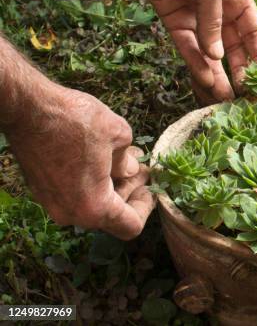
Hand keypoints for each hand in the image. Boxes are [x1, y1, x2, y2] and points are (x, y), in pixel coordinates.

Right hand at [6, 85, 154, 239]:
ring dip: (113, 184)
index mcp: (94, 207)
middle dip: (131, 190)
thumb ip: (128, 161)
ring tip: (125, 156)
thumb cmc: (74, 120)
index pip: (130, 226)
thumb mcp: (117, 135)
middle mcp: (71, 213)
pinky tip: (101, 155)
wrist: (28, 108)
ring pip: (94, 204)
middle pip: (112, 216)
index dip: (146, 206)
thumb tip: (130, 171)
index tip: (150, 185)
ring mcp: (53, 203)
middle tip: (141, 166)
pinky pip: (76, 194)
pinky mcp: (43, 190)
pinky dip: (93, 181)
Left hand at [126, 0, 256, 102]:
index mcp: (238, 1)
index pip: (255, 35)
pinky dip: (196, 63)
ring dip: (217, 75)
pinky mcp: (177, 24)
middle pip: (234, 50)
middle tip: (245, 98)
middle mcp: (221, 14)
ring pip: (211, 55)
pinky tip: (204, 79)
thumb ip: (214, 22)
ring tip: (223, 98)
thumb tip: (217, 57)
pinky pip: (188, 48)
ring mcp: (198, 21)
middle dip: (240, 74)